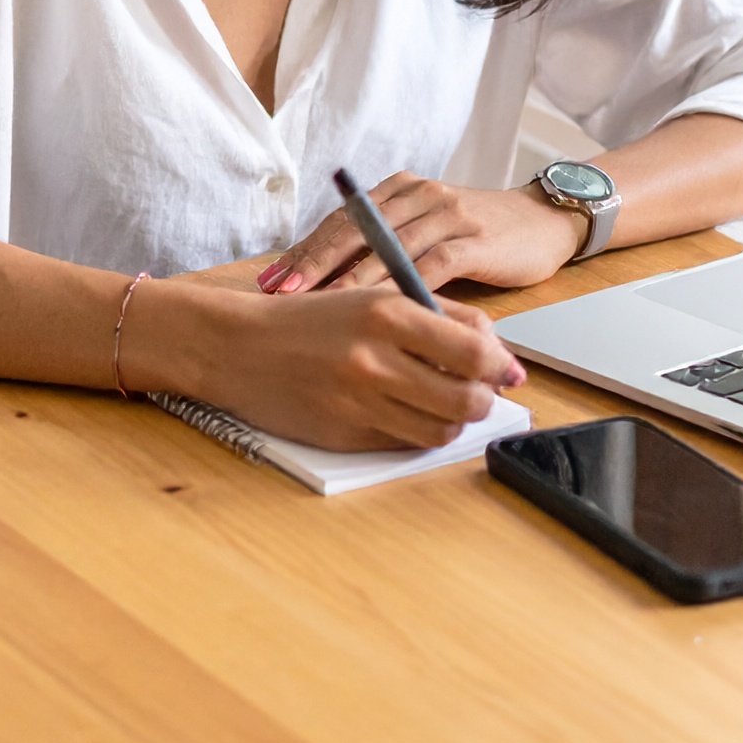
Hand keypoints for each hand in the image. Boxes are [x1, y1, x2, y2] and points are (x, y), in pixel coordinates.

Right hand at [121, 277, 526, 452]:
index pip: (473, 351)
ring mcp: (359, 403)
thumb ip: (436, 316)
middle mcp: (375, 360)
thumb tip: (495, 351)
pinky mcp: (345, 435)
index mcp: (386, 313)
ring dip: (454, 422)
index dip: (501, 366)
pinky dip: (417, 433)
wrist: (236, 348)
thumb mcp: (371, 298)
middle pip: (466, 399)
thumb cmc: (308, 320)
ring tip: (443, 404)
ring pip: (441, 430)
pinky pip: (404, 444)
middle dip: (484, 401)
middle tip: (480, 393)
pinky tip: (407, 414)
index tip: (506, 370)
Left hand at [256, 173, 588, 298]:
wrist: (544, 223)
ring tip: (318, 304)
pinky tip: (381, 310)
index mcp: (400, 190)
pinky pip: (430, 264)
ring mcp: (448, 215)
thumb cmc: (478, 235)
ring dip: (350, 277)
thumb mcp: (426, 233)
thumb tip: (327, 286)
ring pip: (388, 247)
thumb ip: (385, 249)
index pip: (341, 220)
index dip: (305, 249)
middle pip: (355, 229)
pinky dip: (402, 286)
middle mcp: (419, 195)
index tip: (270, 280)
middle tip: (280, 291)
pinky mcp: (475, 240)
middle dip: (313, 262)